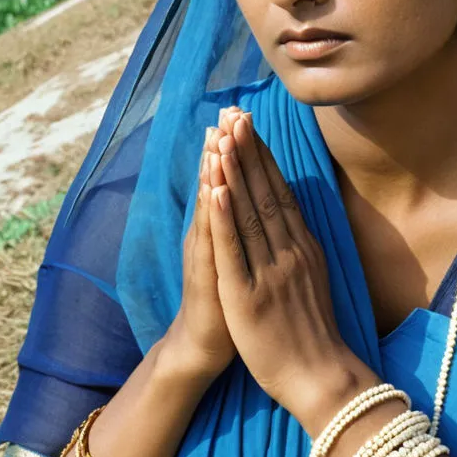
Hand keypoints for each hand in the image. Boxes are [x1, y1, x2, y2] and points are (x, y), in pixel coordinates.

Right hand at [164, 119, 237, 380]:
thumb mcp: (240, 257)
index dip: (238, 148)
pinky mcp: (206, 278)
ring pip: (212, 206)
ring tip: (217, 136)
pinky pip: (211, 243)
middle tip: (229, 110)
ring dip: (215, 170)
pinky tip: (212, 190)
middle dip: (226, 146)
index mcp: (225, 229)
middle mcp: (211, 235)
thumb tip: (253, 194)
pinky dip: (212, 216)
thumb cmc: (227, 302)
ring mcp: (206, 254)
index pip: (231, 179)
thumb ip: (244, 225)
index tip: (242, 113)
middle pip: (219, 184)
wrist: (202, 346)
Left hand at [208, 109, 376, 433]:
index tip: (251, 126)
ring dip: (235, 172)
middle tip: (236, 113)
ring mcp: (270, 271)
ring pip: (248, 212)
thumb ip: (305, 248)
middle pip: (265, 192)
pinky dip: (224, 217)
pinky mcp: (248, 294)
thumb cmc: (315, 335)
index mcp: (303, 247)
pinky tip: (216, 188)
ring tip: (223, 136)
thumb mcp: (317, 280)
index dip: (264, 157)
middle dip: (248, 151)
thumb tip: (298, 219)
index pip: (280, 192)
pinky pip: (234, 250)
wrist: (322, 380)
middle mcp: (289, 251)